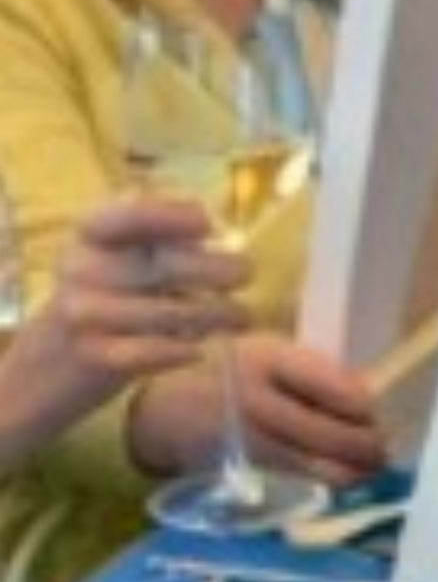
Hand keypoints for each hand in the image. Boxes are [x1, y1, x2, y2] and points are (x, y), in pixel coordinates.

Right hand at [0, 196, 228, 453]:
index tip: (207, 225)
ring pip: (168, 312)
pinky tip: (198, 350)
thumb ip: (159, 242)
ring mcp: (82, 312)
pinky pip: (150, 351)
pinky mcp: (91, 355)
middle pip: (165, 265)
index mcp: (89, 235)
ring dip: (216, 315)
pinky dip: (181, 351)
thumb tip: (218, 231)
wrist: (46, 367)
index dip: (169, 216)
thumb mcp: (119, 260)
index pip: (126, 214)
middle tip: (247, 274)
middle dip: (218, 270)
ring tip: (240, 317)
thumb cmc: (105, 301)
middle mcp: (81, 267)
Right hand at [126, 331, 386, 492]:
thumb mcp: (269, 356)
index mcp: (270, 360)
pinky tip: (342, 475)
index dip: (367, 407)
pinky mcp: (244, 468)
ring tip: (371, 467)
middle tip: (384, 449)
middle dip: (369, 446)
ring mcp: (249, 438)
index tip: (379, 414)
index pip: (338, 388)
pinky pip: (299, 478)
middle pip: (334, 433)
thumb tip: (370, 396)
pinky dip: (328, 480)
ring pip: (320, 464)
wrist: (163, 408)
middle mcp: (258, 400)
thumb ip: (317, 373)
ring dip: (355, 470)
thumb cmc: (229, 374)